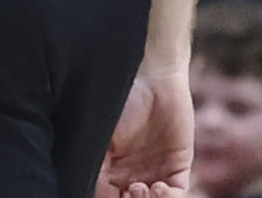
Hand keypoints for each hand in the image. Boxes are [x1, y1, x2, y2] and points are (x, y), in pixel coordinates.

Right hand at [98, 66, 193, 197]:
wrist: (152, 76)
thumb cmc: (119, 98)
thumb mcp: (100, 133)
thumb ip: (94, 162)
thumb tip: (83, 181)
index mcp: (109, 169)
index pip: (108, 197)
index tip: (112, 194)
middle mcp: (132, 175)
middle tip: (130, 191)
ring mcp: (156, 172)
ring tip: (141, 188)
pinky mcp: (178, 166)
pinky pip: (177, 194)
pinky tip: (159, 187)